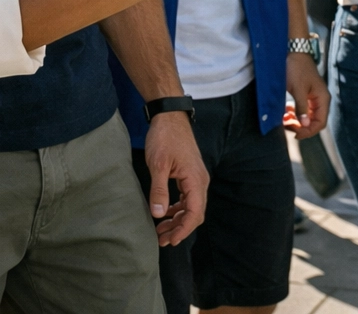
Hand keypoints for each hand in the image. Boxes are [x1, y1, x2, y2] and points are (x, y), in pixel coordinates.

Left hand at [144, 111, 208, 245]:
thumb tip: (159, 214)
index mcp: (195, 179)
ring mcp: (195, 177)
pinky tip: (165, 213)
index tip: (171, 241)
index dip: (184, 230)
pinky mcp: (189, 174)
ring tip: (161, 231)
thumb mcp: (158, 164)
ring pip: (191, 206)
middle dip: (180, 228)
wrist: (169, 116)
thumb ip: (159, 190)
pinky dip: (177, 208)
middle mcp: (200, 180)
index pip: (195, 213)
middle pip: (195, 213)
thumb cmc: (164, 137)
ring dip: (178, 220)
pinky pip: (187, 197)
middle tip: (162, 240)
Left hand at [284, 52, 329, 137]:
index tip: (295, 134)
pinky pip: (303, 110)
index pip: (320, 123)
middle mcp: (320, 100)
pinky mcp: (306, 94)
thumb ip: (301, 108)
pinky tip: (286, 111)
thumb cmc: (297, 68)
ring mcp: (313, 97)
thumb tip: (304, 125)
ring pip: (307, 117)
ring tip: (284, 119)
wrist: (294, 51)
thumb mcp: (297, 89)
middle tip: (286, 126)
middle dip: (301, 127)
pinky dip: (295, 113)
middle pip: (314, 121)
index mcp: (322, 99)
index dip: (308, 131)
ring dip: (297, 121)